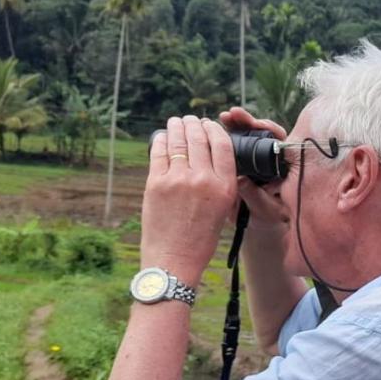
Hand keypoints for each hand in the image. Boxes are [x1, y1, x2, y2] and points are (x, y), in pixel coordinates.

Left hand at [140, 116, 237, 284]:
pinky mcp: (155, 183)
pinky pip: (159, 152)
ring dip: (177, 127)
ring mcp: (177, 180)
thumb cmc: (200, 238)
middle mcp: (203, 180)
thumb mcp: (223, 209)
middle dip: (194, 124)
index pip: (222, 145)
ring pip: (178, 141)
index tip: (210, 125)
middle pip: (199, 138)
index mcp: (224, 187)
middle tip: (190, 120)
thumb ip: (220, 182)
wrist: (174, 259)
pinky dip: (160, 141)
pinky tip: (162, 137)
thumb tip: (210, 155)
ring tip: (176, 122)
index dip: (215, 130)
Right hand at [220, 107, 288, 226]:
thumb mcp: (264, 209)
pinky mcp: (240, 158)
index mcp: (282, 166)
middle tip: (234, 114)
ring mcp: (254, 157)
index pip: (280, 140)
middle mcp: (269, 158)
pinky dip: (223, 134)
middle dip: (248, 121)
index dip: (269, 129)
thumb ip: (256, 196)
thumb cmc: (266, 217)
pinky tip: (212, 129)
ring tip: (224, 116)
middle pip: (262, 132)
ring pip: (247, 134)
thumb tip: (242, 180)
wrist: (255, 222)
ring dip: (236, 123)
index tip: (258, 124)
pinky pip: (233, 142)